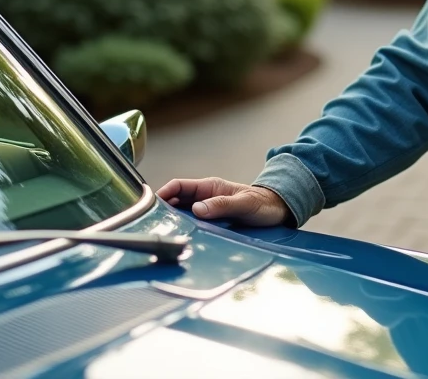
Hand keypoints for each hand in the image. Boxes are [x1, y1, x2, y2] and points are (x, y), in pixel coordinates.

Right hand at [157, 177, 291, 226]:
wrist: (277, 211)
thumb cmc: (263, 204)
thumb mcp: (244, 204)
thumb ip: (222, 205)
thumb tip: (197, 209)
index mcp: (209, 187)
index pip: (179, 186)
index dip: (163, 193)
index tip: (150, 205)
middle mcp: (205, 198)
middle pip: (176, 202)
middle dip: (163, 211)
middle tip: (152, 225)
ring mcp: (208, 210)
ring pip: (182, 215)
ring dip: (173, 223)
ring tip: (162, 235)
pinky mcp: (212, 223)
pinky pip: (193, 226)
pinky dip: (185, 231)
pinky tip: (180, 241)